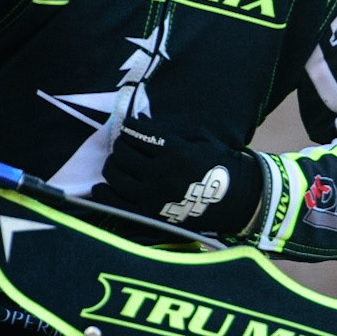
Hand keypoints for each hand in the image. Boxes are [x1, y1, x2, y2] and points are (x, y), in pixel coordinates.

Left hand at [93, 124, 261, 234]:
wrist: (236, 200)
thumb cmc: (218, 165)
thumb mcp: (198, 140)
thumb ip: (167, 130)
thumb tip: (140, 120)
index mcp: (174, 151)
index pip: (137, 134)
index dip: (130, 128)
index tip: (130, 127)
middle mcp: (161, 173)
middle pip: (123, 153)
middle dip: (120, 146)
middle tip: (124, 146)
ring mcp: (153, 196)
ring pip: (117, 175)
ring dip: (112, 166)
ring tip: (117, 164)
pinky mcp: (150, 215)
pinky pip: (117, 203)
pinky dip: (104, 194)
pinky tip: (100, 187)